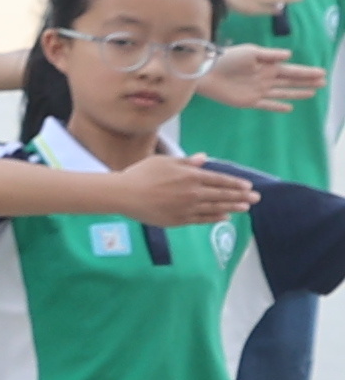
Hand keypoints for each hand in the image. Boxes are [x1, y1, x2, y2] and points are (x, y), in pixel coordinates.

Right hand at [116, 150, 258, 226]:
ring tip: (245, 208)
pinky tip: (225, 217)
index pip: (219, 180)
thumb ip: (186, 161)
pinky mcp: (178, 220)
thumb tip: (204, 159)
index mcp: (190, 176)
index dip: (235, 184)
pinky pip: (202, 219)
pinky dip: (215, 218)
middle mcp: (193, 193)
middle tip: (256, 199)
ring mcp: (187, 208)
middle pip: (222, 195)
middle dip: (241, 197)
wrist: (123, 195)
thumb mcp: (164, 161)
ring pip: (215, 208)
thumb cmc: (141, 174)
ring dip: (232, 207)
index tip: (248, 187)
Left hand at [201, 44, 329, 110]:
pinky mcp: (249, 101)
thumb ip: (270, 55)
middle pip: (290, 81)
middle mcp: (265, 78)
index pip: (291, 70)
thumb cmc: (227, 58)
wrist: (205, 71)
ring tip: (313, 93)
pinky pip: (267, 105)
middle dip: (306, 81)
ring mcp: (258, 91)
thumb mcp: (250, 52)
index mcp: (267, 66)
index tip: (321, 73)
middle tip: (323, 82)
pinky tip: (289, 107)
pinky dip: (277, 106)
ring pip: (283, 93)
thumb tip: (289, 55)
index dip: (306, 72)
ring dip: (297, 93)